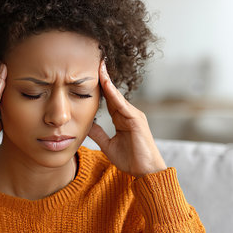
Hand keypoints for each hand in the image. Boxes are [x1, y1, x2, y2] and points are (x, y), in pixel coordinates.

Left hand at [88, 60, 166, 177]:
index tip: (91, 74)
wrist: (146, 172)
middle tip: (95, 61)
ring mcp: (134, 115)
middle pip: (113, 93)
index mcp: (122, 118)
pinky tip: (107, 85)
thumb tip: (86, 124)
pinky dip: (114, 95)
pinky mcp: (137, 120)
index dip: (100, 87)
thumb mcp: (108, 145)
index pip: (108, 99)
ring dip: (108, 81)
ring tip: (99, 66)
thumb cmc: (131, 160)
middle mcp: (128, 114)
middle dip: (104, 77)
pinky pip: (123, 105)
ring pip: (117, 96)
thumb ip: (98, 134)